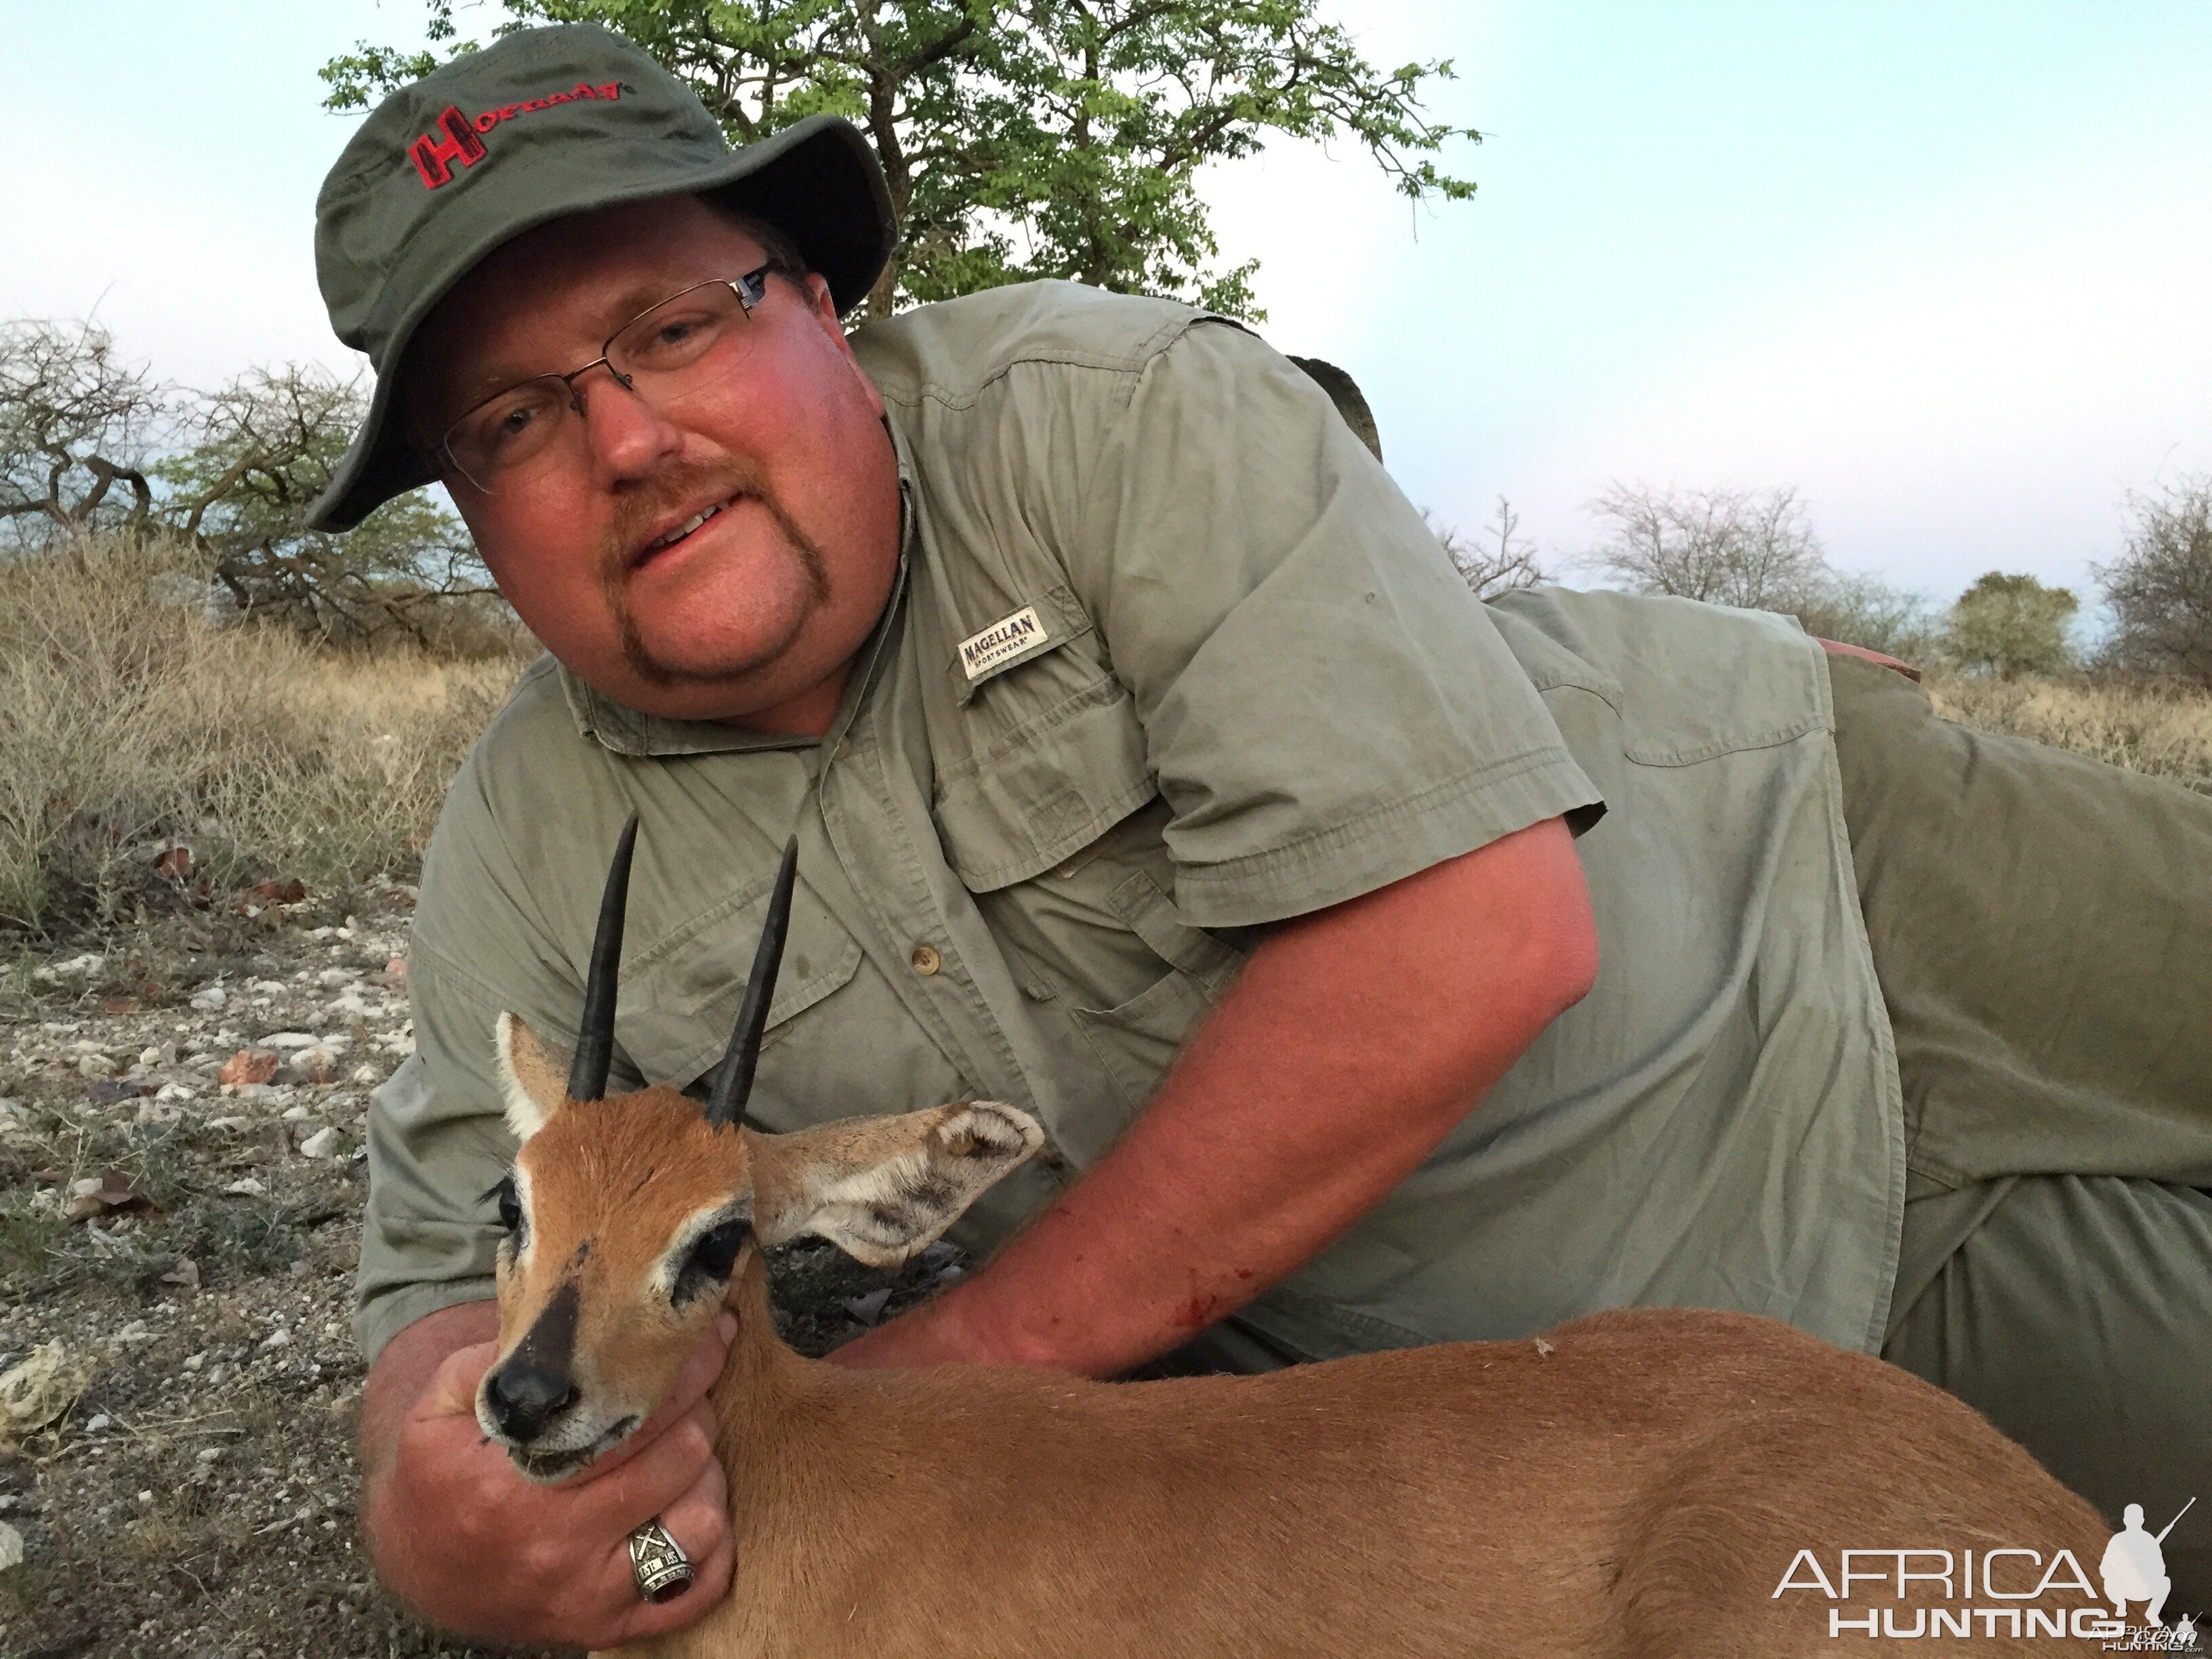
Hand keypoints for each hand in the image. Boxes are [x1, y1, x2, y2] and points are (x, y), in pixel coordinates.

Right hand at [365, 1309, 737, 1648]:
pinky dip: (712, 1546)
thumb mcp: (445, 1401)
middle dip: (697, 1412)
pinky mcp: (607, 1627)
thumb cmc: (442, 1469)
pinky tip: (691, 1506)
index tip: (711, 1336)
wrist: (422, 1563)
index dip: (685, 1370)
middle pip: (679, 1461)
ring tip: (686, 1451)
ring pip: (699, 1526)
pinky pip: (696, 1591)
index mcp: (510, 1486)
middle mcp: (553, 1548)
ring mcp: (585, 1596)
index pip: (631, 1418)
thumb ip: (506, 1355)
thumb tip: (582, 1319)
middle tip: (692, 1391)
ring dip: (706, 1478)